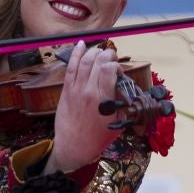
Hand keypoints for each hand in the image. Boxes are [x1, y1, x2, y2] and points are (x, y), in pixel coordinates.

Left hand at [44, 40, 120, 174]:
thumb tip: (127, 88)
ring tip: (100, 52)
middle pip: (98, 61)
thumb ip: (124, 103)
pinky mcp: (66, 91)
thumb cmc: (98, 138)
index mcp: (103, 99)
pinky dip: (75, 54)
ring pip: (84, 61)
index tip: (118, 72)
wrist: (73, 148)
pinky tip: (80, 44)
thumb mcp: (118, 122)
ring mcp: (75, 90)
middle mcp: (88, 91)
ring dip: (94, 52)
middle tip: (111, 59)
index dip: (116, 64)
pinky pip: (70, 68)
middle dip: (107, 55)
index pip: (109, 68)